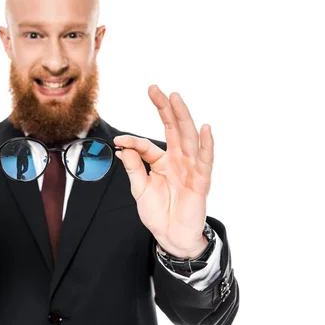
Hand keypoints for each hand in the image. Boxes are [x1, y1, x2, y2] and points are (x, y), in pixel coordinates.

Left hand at [114, 85, 212, 258]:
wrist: (170, 236)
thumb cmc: (157, 212)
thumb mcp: (139, 188)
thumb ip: (133, 167)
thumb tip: (122, 147)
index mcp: (161, 161)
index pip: (146, 145)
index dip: (132, 142)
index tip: (118, 141)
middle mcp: (177, 160)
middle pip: (172, 129)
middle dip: (164, 108)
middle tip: (154, 88)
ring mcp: (190, 168)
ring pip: (187, 137)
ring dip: (182, 117)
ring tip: (175, 97)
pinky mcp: (201, 180)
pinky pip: (205, 160)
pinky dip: (206, 144)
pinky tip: (205, 128)